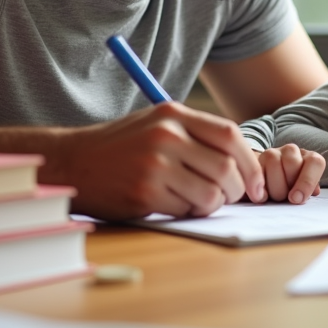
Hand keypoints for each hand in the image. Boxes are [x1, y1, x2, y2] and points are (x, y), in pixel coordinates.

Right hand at [56, 102, 265, 219]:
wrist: (72, 163)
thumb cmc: (120, 146)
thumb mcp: (156, 123)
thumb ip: (195, 134)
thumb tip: (243, 160)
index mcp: (173, 114)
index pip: (231, 135)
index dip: (250, 162)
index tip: (255, 182)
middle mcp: (166, 136)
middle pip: (226, 167)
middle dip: (237, 189)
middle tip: (232, 197)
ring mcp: (155, 165)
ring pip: (210, 193)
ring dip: (213, 204)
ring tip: (199, 201)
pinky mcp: (144, 194)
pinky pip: (186, 209)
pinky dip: (188, 212)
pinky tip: (174, 204)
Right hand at [256, 144, 324, 203]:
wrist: (268, 184)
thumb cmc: (290, 191)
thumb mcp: (303, 192)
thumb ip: (309, 190)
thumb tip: (313, 191)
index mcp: (308, 158)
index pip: (315, 162)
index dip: (307, 181)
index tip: (297, 199)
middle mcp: (291, 151)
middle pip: (292, 162)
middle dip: (287, 185)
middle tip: (284, 197)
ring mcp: (272, 153)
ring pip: (273, 162)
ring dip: (273, 186)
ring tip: (273, 196)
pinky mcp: (255, 159)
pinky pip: (255, 170)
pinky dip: (258, 186)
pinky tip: (261, 195)